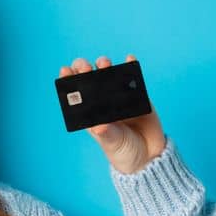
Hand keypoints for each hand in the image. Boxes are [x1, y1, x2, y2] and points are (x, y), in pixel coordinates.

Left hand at [60, 54, 165, 173]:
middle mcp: (103, 103)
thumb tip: (98, 125)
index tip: (65, 70)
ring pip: (109, 76)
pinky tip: (129, 58)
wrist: (150, 156)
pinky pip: (133, 79)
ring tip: (104, 63)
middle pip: (91, 81)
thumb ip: (106, 134)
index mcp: (91, 114)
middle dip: (85, 70)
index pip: (77, 94)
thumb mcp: (112, 144)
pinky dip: (131, 67)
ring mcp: (120, 98)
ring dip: (104, 66)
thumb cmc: (124, 152)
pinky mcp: (138, 96)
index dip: (69, 81)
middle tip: (85, 67)